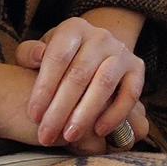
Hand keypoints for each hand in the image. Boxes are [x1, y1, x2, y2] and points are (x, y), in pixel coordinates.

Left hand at [15, 17, 147, 149]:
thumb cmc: (60, 58)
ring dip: (85, 113)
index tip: (33, 116)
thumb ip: (29, 54)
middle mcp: (100, 36)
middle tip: (46, 135)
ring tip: (69, 136)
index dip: (44, 88)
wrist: (94, 52)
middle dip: (60, 108)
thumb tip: (36, 55)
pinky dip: (116, 114)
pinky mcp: (137, 68)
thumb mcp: (39, 52)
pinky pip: (130, 93)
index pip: (58, 57)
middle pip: (79, 74)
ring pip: (104, 83)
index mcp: (74, 28)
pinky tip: (98, 131)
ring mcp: (121, 51)